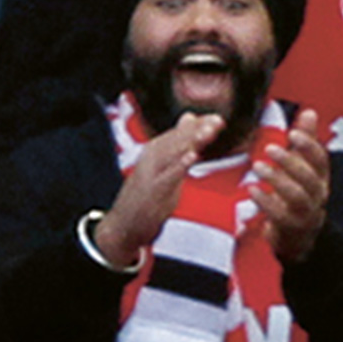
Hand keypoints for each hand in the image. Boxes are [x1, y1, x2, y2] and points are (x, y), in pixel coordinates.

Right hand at [93, 113, 225, 267]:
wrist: (124, 224)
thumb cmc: (148, 195)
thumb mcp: (166, 164)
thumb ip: (179, 142)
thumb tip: (190, 117)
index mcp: (157, 150)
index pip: (180, 133)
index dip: (199, 125)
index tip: (218, 119)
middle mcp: (152, 157)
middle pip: (178, 140)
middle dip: (198, 130)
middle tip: (217, 121)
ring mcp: (151, 173)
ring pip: (173, 153)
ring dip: (191, 142)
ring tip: (208, 133)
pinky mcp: (153, 190)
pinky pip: (169, 176)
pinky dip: (180, 165)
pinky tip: (192, 156)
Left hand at [251, 114, 329, 262]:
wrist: (298, 235)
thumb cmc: (298, 194)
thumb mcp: (303, 166)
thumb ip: (306, 140)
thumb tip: (311, 112)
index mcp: (320, 176)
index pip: (320, 159)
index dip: (309, 145)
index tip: (293, 132)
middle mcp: (317, 194)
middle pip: (309, 178)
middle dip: (291, 162)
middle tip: (269, 148)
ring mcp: (305, 212)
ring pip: (297, 195)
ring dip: (277, 180)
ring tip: (258, 166)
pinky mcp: (290, 226)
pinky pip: (279, 214)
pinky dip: (265, 201)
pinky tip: (252, 190)